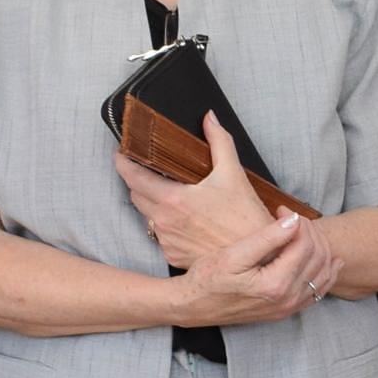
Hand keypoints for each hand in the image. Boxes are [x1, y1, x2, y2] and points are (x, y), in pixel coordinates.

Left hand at [118, 113, 277, 269]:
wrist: (258, 258)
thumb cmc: (246, 219)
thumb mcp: (234, 174)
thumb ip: (219, 141)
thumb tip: (209, 119)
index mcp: (174, 199)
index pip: (133, 178)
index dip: (123, 164)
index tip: (120, 155)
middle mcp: (165, 222)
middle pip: (136, 197)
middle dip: (139, 182)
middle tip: (151, 172)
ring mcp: (168, 241)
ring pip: (148, 217)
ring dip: (154, 205)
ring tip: (174, 197)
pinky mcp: (173, 256)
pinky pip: (161, 237)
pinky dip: (168, 226)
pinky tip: (186, 221)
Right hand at [178, 206, 339, 326]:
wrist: (195, 306)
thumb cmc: (208, 278)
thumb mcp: (234, 255)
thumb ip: (267, 238)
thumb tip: (294, 220)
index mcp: (275, 284)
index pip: (304, 243)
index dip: (297, 220)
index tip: (280, 209)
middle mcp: (288, 299)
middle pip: (318, 256)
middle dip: (310, 231)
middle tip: (292, 218)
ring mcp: (290, 307)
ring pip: (324, 273)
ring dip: (321, 248)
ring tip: (303, 231)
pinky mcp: (288, 310)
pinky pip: (319, 291)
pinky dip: (327, 273)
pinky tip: (330, 260)